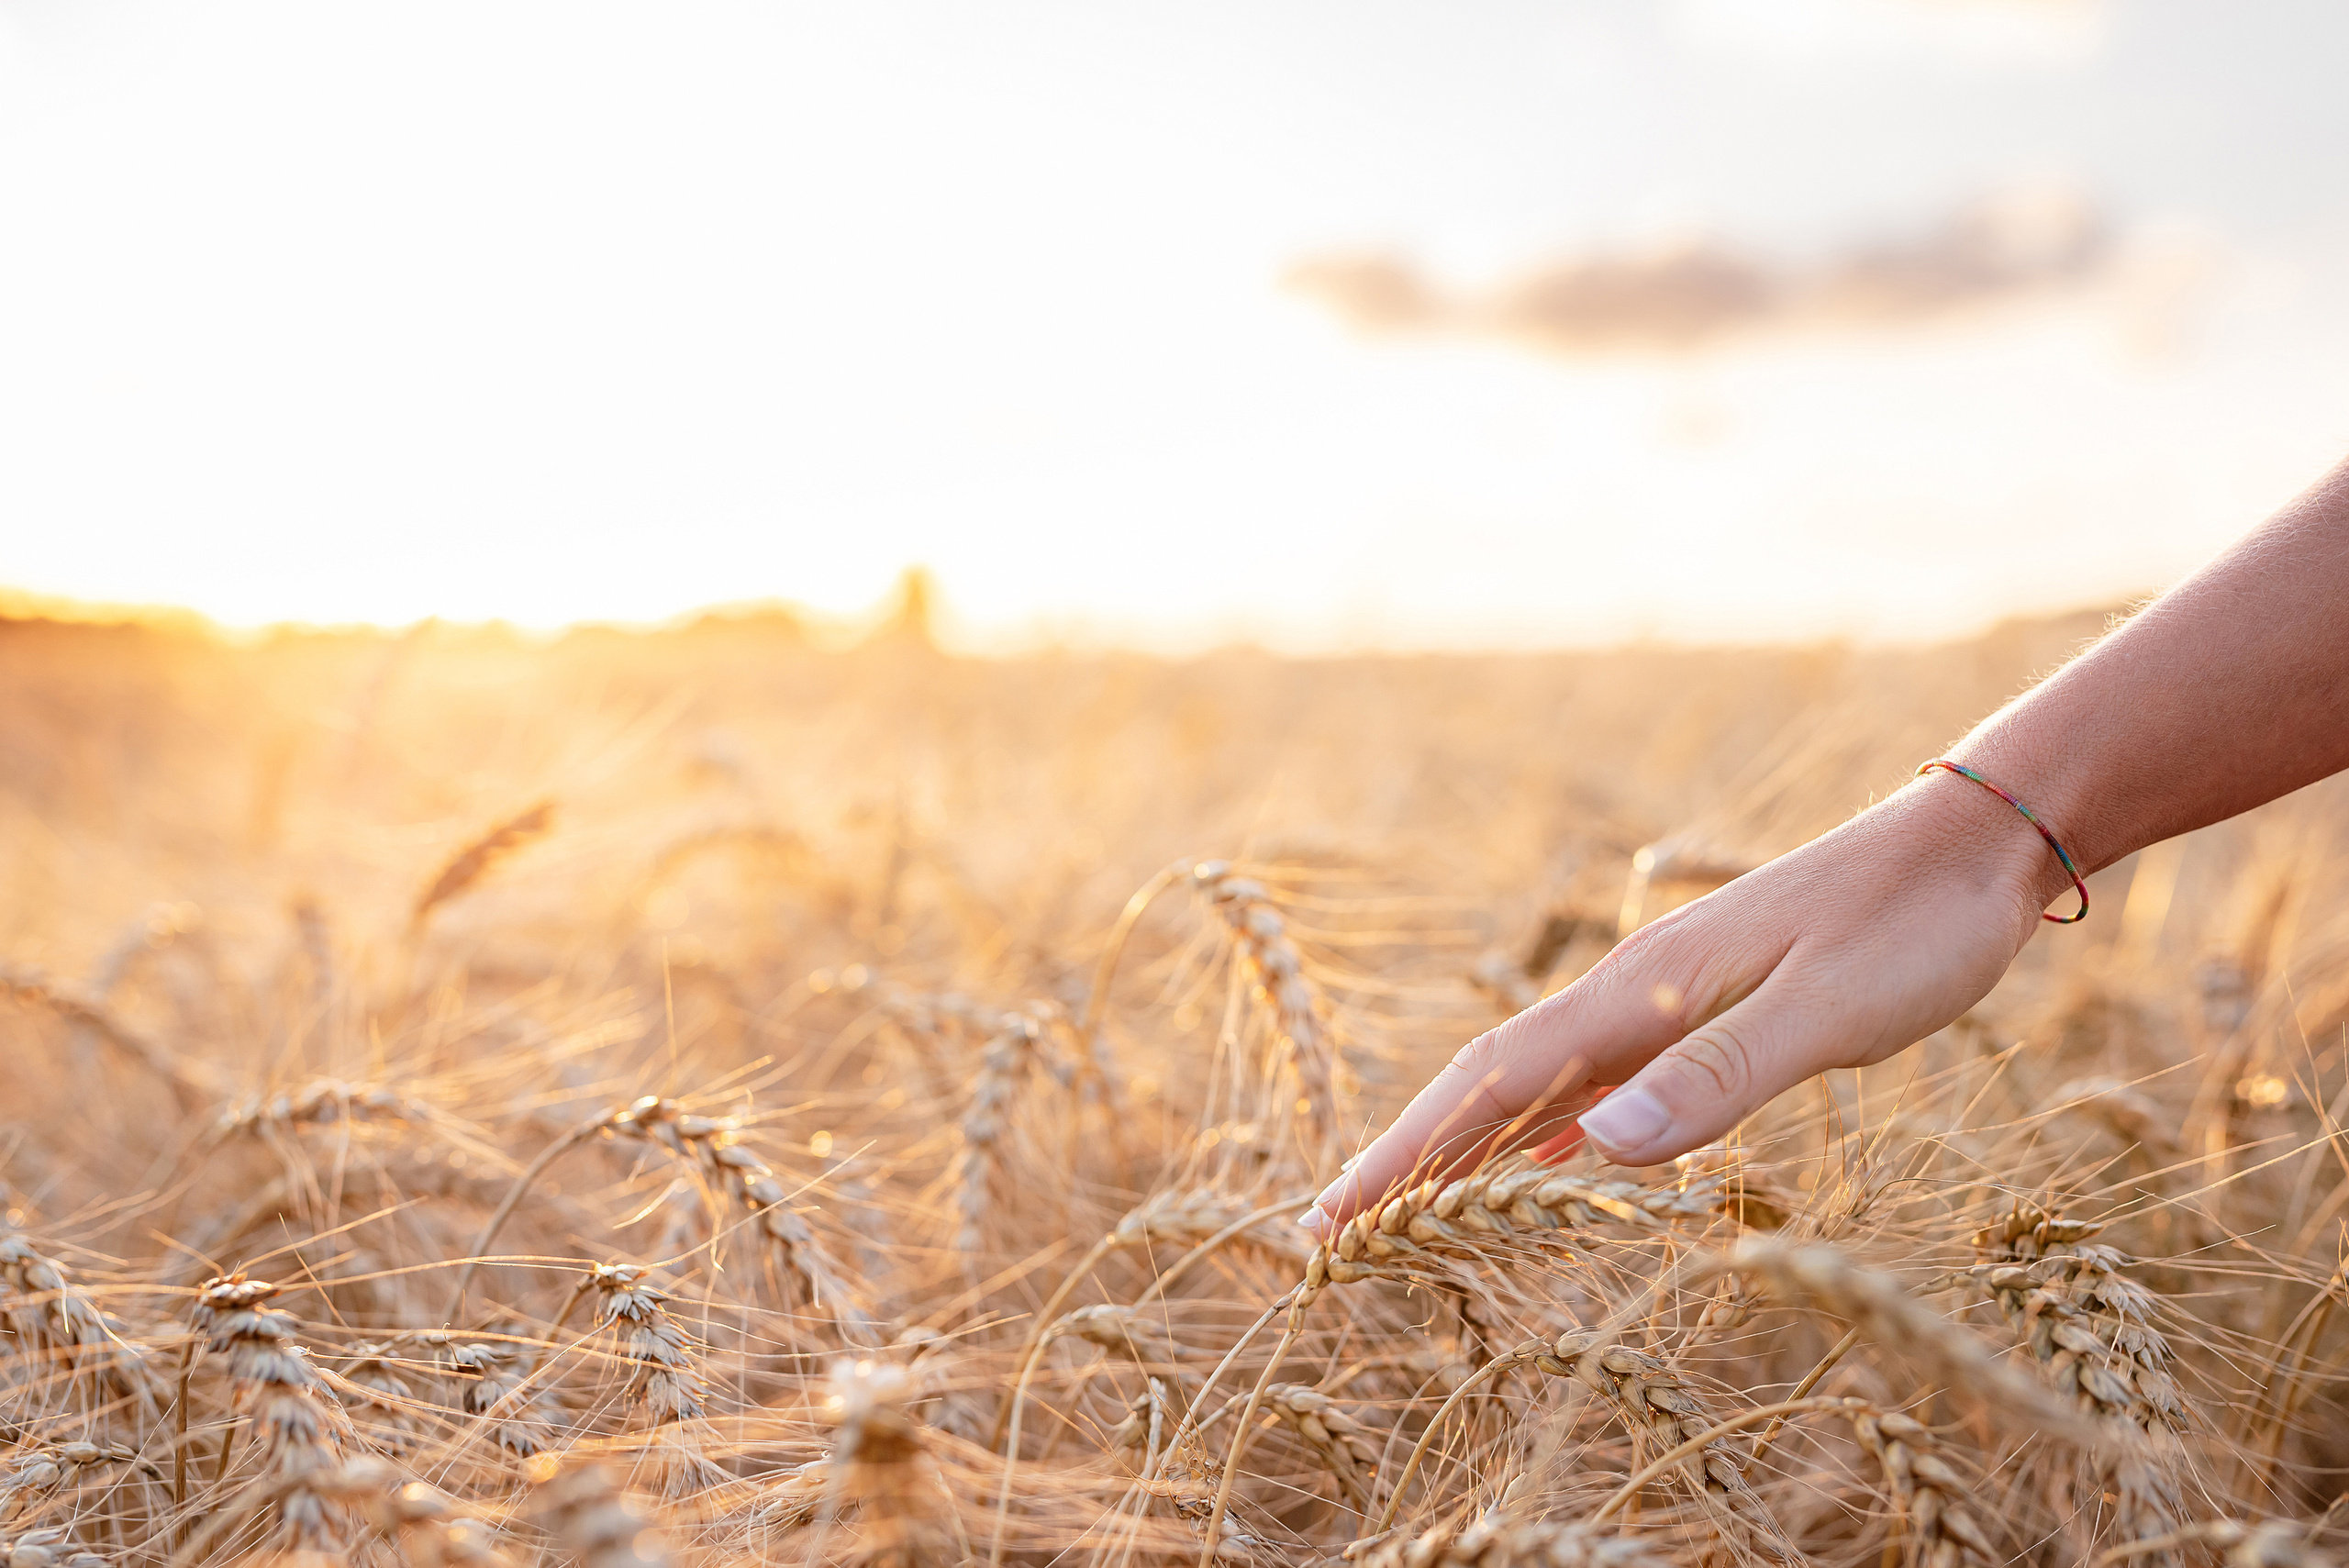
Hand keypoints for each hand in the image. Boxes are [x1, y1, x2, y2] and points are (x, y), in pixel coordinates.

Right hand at [1301, 772, 2065, 1233]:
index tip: (1330, 1220)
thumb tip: (1590, 1148)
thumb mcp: (1826, 1009)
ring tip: (1408, 1204)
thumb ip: (1714, 1076)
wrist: (1981, 840)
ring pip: (1541, 1080)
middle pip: (1490, 1078)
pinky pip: (1601, 1077)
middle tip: (1328, 1231)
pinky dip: (1552, 1125)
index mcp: (1641, 986)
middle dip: (1408, 1155)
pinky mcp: (1714, 1004)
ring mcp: (1670, 994)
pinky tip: (1551, 1157)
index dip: (1408, 1153)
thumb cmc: (1915, 924)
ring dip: (1468, 1141)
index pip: (1492, 1079)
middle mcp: (1635, 987)